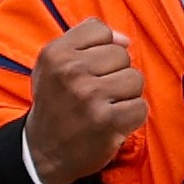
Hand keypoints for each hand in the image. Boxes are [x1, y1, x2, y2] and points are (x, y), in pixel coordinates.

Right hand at [21, 19, 146, 183]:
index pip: (101, 30)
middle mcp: (71, 71)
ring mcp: (90, 96)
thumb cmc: (54, 103)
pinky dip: (131, 117)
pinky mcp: (108, 121)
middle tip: (97, 93)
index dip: (102, 50)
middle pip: (122, 55)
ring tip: (106, 106)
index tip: (90, 69)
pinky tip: (113, 122)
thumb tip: (124, 39)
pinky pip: (140, 106)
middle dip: (116, 73)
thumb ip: (85, 42)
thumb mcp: (53, 65)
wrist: (43, 152)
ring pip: (135, 79)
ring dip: (126, 95)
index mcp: (56, 53)